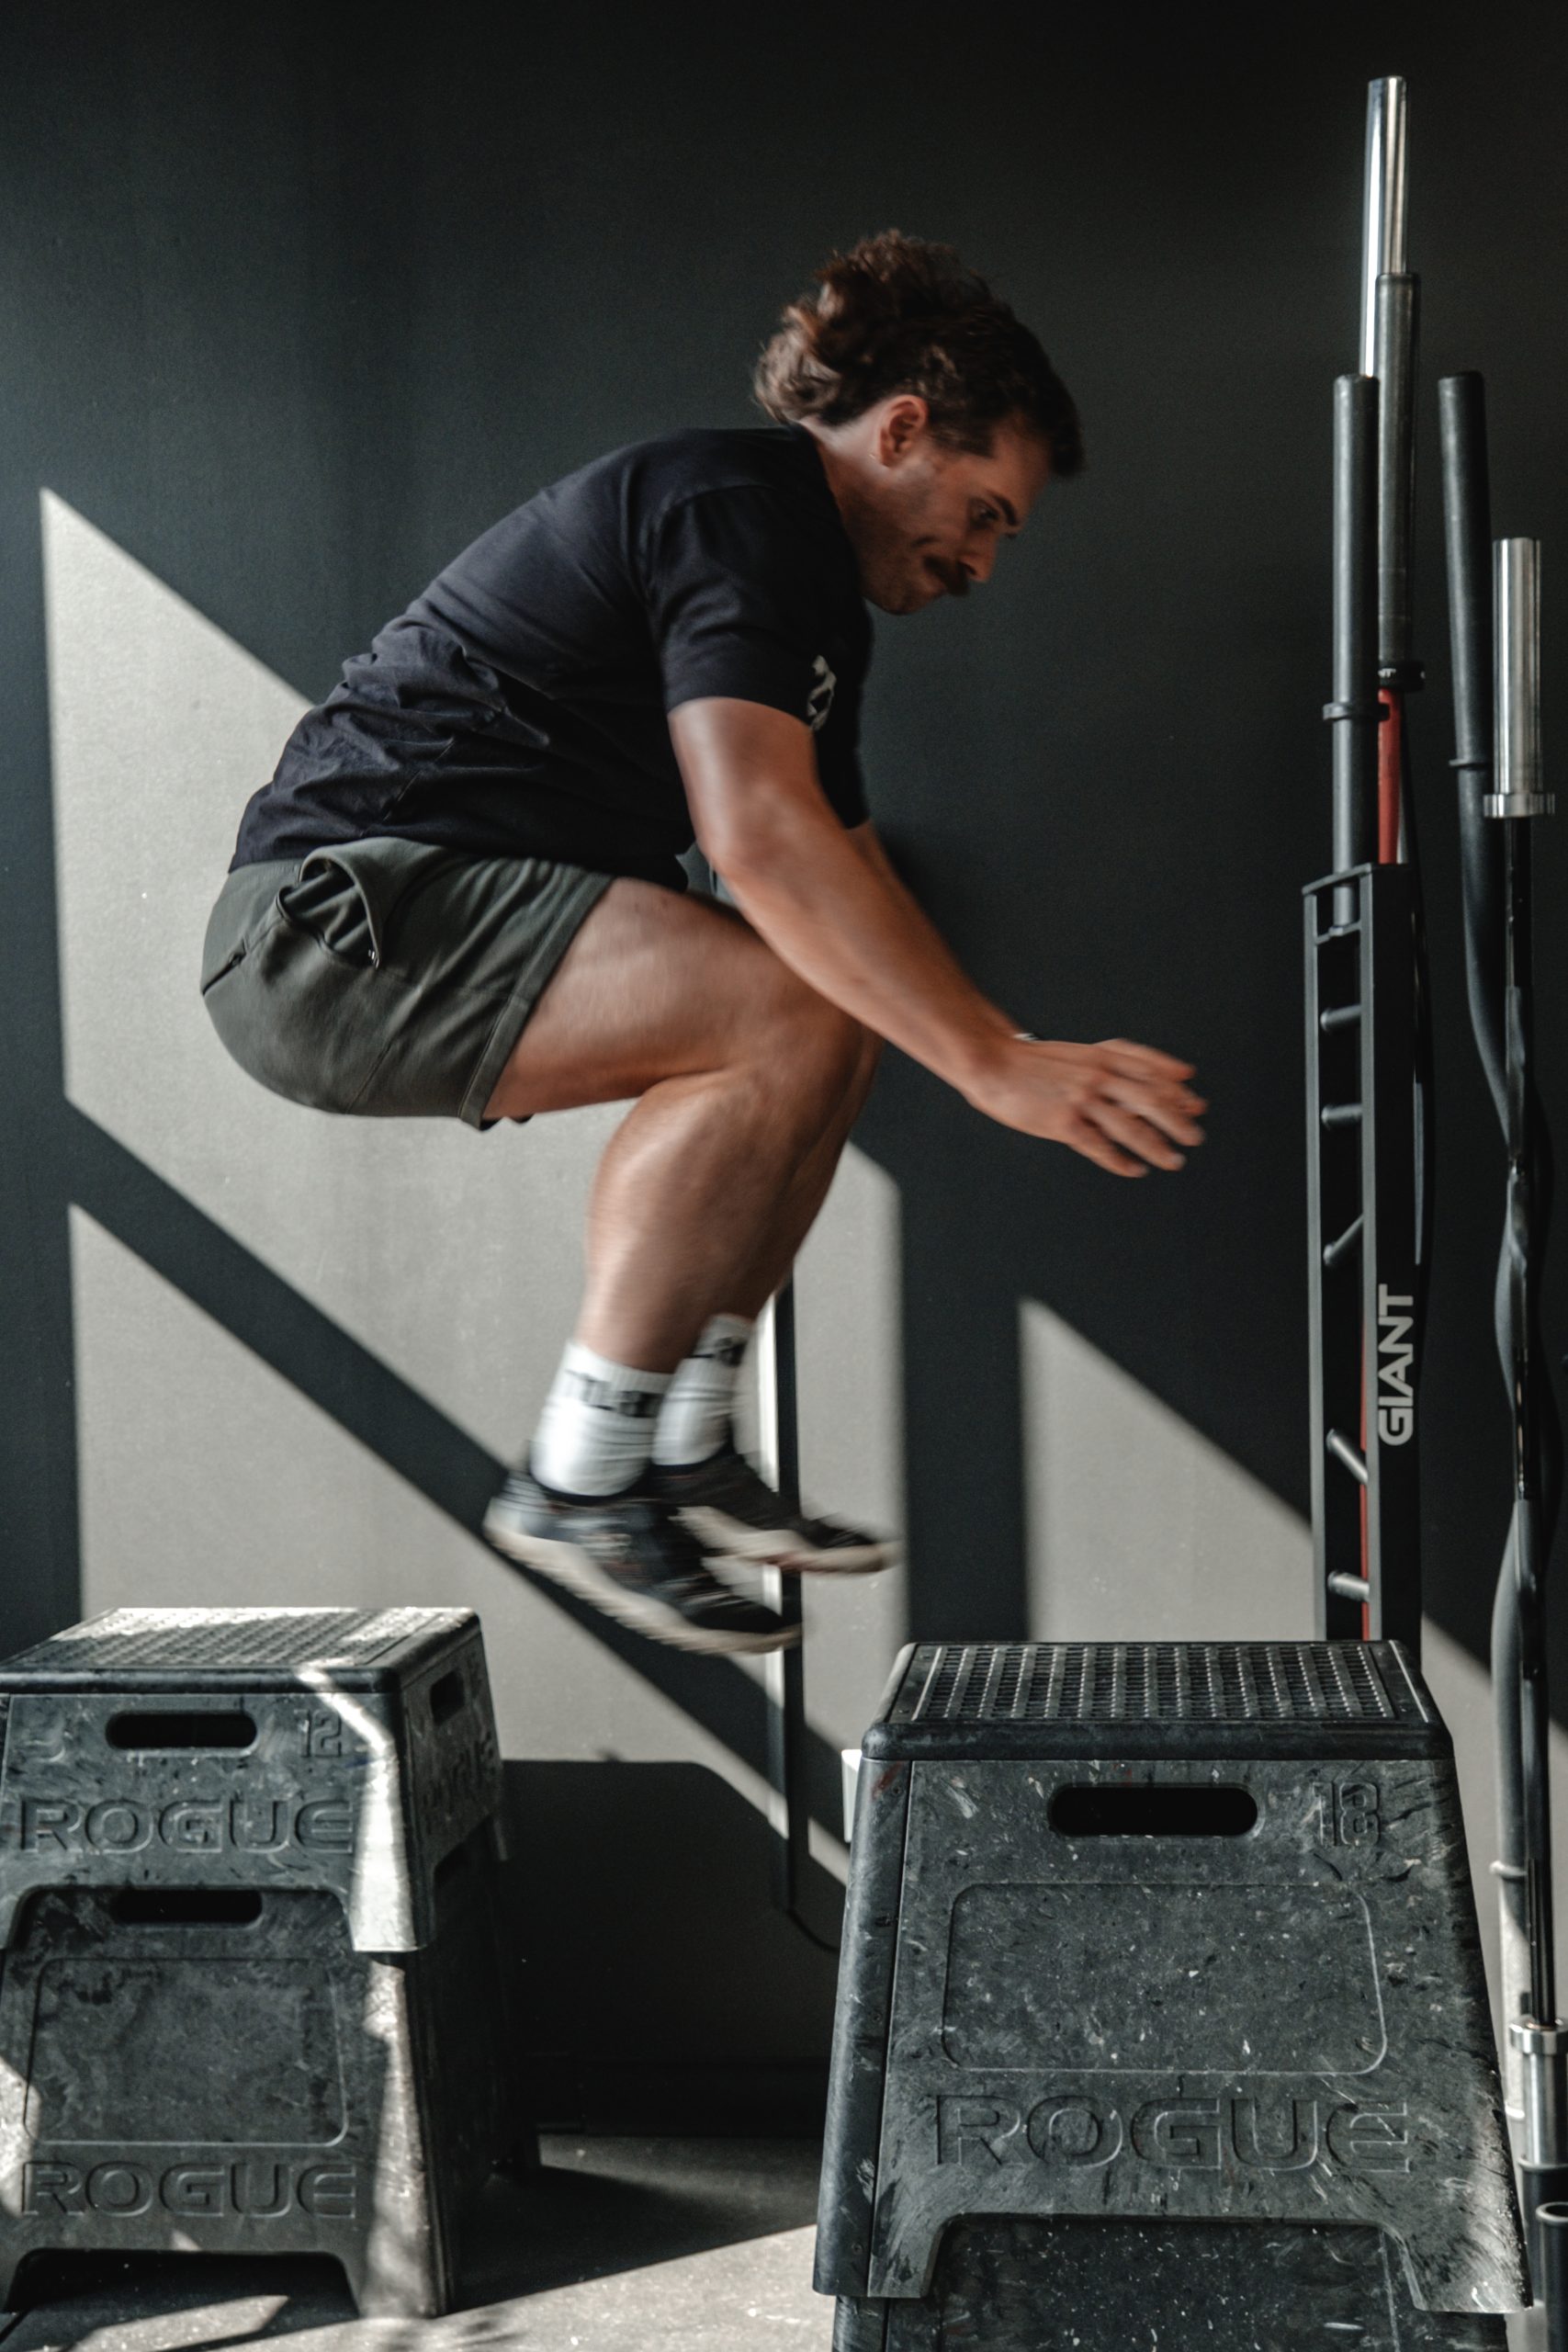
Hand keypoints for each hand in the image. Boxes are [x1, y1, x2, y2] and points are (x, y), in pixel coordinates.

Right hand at [963, 1034, 1206, 1175]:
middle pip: (1150, 1098)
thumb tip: (1137, 1077)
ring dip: (1157, 1145)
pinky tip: (1134, 1169)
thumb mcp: (1078, 1053)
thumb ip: (1110, 1061)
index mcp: (1101, 1057)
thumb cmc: (1034, 1062)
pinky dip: (1120, 1160)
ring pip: (1131, 1126)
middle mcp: (1097, 1075)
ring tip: (1173, 1160)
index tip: (1196, 1104)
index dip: (1176, 1088)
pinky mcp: (1064, 1122)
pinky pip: (1100, 1146)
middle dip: (1177, 1120)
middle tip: (1195, 1137)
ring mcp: (1082, 1099)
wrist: (993, 1064)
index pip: (1150, 1070)